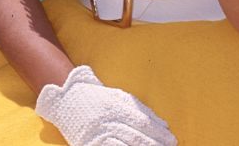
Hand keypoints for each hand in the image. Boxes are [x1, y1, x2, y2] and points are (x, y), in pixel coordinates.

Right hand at [35, 65, 177, 145]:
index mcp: (117, 106)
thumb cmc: (97, 97)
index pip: (142, 122)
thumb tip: (162, 124)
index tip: (171, 139)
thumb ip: (140, 109)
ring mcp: (97, 132)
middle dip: (153, 145)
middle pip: (135, 136)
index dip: (158, 132)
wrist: (67, 98)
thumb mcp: (120, 97)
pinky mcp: (87, 143)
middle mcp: (108, 119)